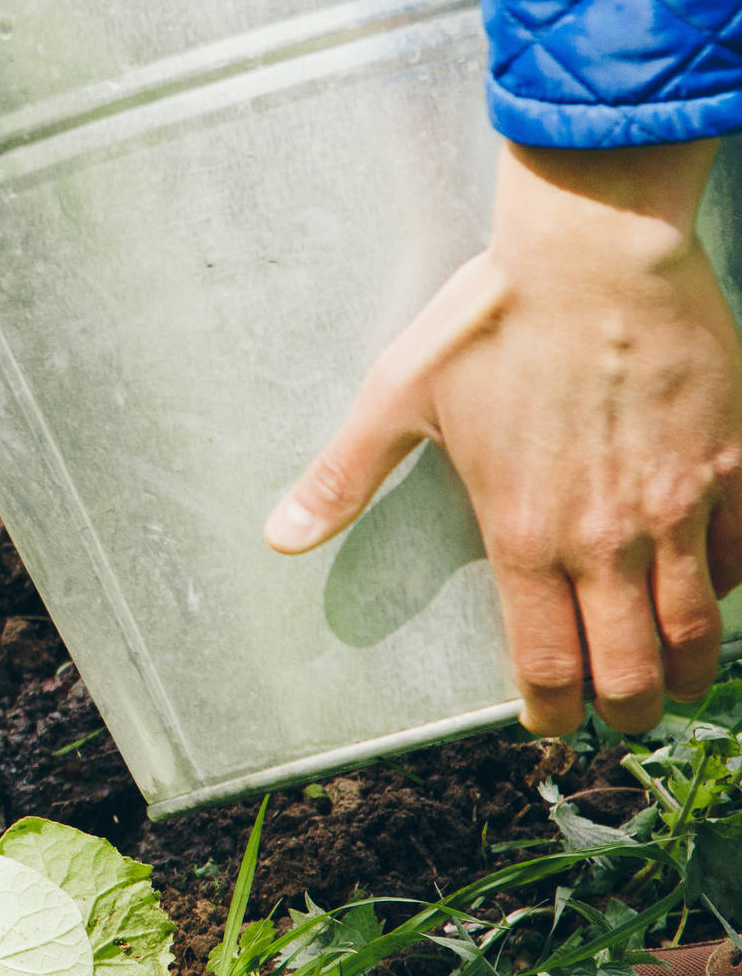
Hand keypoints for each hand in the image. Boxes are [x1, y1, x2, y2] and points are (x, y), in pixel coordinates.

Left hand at [265, 139, 741, 735]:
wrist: (595, 254)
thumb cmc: (492, 318)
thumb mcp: (398, 395)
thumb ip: (345, 477)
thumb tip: (280, 535)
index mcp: (523, 532)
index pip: (545, 661)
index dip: (551, 709)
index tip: (549, 721)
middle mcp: (606, 537)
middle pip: (633, 669)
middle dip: (626, 710)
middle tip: (620, 715)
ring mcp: (679, 506)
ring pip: (697, 630)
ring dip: (685, 669)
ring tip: (673, 679)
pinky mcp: (733, 466)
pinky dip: (726, 588)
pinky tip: (709, 590)